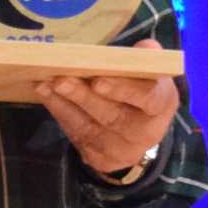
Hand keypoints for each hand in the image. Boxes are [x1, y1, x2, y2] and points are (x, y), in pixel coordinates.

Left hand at [33, 56, 177, 179]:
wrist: (139, 128)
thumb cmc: (141, 87)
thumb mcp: (149, 71)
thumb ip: (144, 58)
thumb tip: (145, 48)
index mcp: (162, 105)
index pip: (147, 99)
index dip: (123, 90)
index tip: (98, 80)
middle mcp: (145, 133)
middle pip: (113, 116)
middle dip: (83, 97)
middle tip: (61, 80)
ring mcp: (122, 150)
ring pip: (90, 127)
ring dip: (64, 104)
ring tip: (45, 84)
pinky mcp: (101, 159)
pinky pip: (77, 135)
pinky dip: (59, 113)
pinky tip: (46, 95)